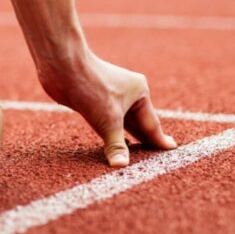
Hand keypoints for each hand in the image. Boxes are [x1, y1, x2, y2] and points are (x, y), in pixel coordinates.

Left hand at [39, 51, 177, 166]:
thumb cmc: (90, 87)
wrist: (62, 67)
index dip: (160, 139)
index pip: (151, 124)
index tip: (172, 149)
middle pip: (138, 123)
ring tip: (138, 154)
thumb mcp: (108, 120)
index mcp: (139, 92)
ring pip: (122, 122)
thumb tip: (121, 166)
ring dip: (127, 138)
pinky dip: (111, 134)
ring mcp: (110, 96)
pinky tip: (111, 142)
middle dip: (145, 140)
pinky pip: (107, 122)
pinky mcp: (93, 100)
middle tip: (156, 158)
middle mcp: (128, 93)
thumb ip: (116, 144)